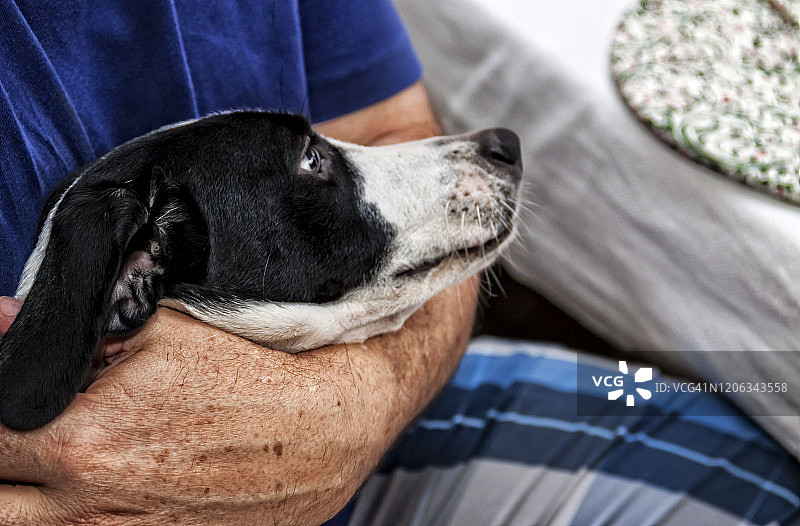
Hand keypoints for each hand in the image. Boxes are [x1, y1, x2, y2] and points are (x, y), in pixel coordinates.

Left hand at [0, 277, 477, 524]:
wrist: (326, 430)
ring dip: (30, 494)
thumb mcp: (162, 333)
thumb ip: (71, 332)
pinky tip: (101, 486)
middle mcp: (89, 507)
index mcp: (78, 442)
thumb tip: (1, 318)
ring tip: (62, 460)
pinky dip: (74, 514)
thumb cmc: (252, 379)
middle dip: (4, 457)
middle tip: (28, 433)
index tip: (14, 398)